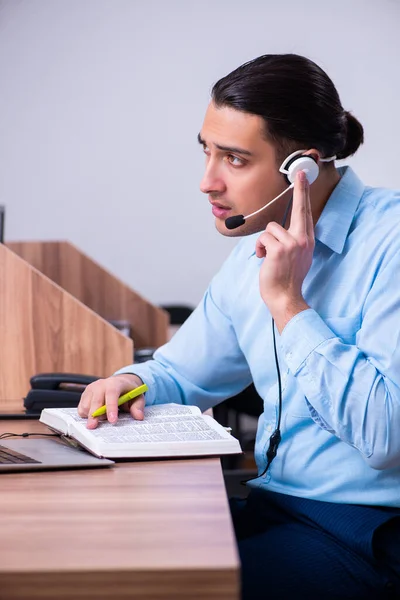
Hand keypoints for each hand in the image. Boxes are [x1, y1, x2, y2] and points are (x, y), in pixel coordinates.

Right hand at [77, 373, 144, 428]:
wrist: (119, 382)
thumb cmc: (128, 391)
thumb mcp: (137, 396)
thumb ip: (138, 406)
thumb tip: (139, 416)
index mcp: (114, 383)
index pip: (111, 394)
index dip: (111, 408)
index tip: (113, 420)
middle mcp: (100, 385)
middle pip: (95, 401)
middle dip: (94, 415)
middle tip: (93, 427)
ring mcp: (91, 389)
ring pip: (87, 406)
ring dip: (92, 416)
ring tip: (103, 416)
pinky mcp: (85, 395)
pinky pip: (81, 408)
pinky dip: (86, 415)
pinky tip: (95, 415)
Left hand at [255, 170, 313, 331]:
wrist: (285, 297)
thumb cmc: (286, 278)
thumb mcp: (296, 257)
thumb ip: (293, 242)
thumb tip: (281, 232)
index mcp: (307, 240)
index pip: (306, 213)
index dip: (304, 194)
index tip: (303, 177)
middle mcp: (303, 239)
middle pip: (300, 208)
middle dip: (300, 189)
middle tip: (300, 172)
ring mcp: (293, 243)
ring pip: (271, 228)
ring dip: (265, 242)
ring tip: (268, 256)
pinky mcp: (279, 249)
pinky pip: (263, 238)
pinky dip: (259, 248)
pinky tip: (264, 259)